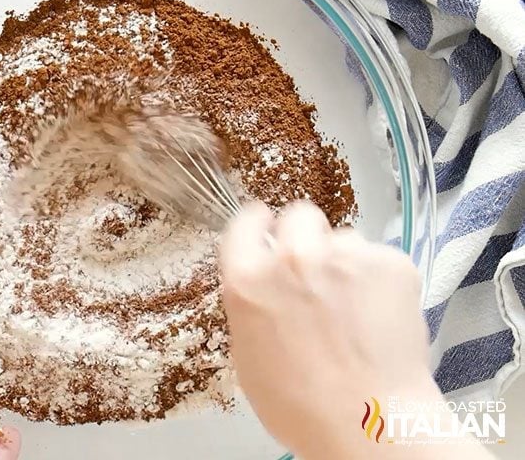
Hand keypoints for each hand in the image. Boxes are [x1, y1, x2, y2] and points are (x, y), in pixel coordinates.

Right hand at [219, 201, 491, 459]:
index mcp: (247, 278)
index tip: (267, 227)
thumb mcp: (248, 353)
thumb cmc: (300, 404)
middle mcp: (292, 256)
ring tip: (353, 306)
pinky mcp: (391, 262)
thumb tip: (266, 285)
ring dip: (344, 262)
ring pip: (343, 238)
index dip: (258, 224)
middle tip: (314, 270)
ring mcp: (345, 255)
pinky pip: (379, 256)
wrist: (369, 422)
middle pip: (299, 215)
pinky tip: (379, 315)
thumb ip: (253, 303)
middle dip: (304, 236)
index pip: (246, 221)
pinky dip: (379, 279)